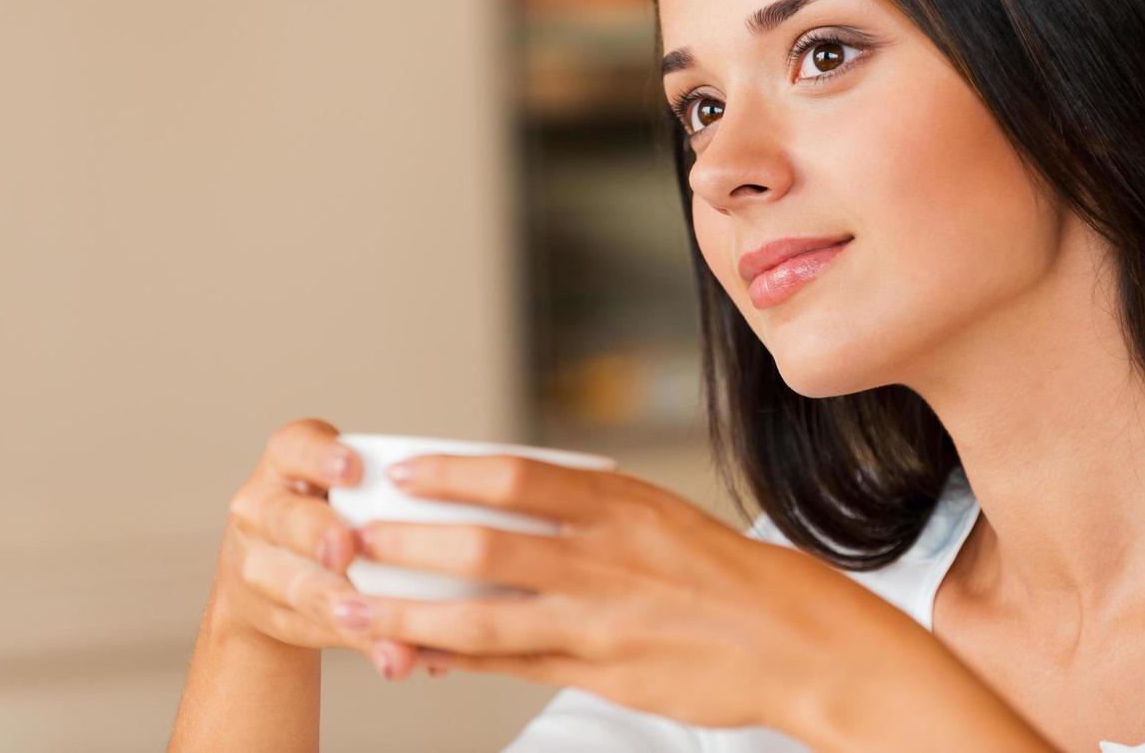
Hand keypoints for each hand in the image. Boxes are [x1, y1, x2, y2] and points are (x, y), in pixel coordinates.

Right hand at [212, 418, 451, 680]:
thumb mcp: (348, 487)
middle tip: (346, 550)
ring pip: (297, 584)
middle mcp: (262, 507)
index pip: (296, 448)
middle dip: (319, 535)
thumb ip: (392, 493)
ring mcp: (256, 563)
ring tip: (384, 627)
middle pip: (288, 519)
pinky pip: (314, 629)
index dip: (321, 458)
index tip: (353, 469)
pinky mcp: (269, 614)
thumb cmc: (336, 511)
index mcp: (289, 461)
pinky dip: (361, 642)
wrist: (272, 569)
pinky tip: (394, 657)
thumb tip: (475, 493)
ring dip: (341, 605)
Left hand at [326, 452, 930, 730]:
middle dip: (408, 545)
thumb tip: (511, 498)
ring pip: (482, 618)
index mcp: (618, 506)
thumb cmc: (720, 571)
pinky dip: (459, 660)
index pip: (515, 478)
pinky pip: (511, 666)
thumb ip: (588, 510)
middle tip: (354, 540)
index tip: (402, 473)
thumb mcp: (659, 515)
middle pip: (482, 547)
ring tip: (357, 610)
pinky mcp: (598, 671)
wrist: (790, 640)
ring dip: (410, 615)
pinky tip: (420, 656)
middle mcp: (602, 559)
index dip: (449, 475)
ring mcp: (597, 621)